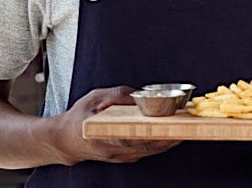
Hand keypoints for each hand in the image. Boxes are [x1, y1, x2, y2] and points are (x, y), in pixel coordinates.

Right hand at [50, 86, 179, 164]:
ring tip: (185, 130)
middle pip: (146, 146)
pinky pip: (145, 151)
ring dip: (167, 142)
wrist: (65, 140)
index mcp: (103, 135)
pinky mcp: (123, 157)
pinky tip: (171, 135)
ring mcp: (119, 156)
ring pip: (148, 151)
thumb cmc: (79, 117)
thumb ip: (118, 95)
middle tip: (186, 128)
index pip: (133, 136)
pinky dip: (159, 144)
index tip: (170, 126)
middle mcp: (113, 150)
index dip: (153, 133)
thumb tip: (139, 94)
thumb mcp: (95, 98)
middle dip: (168, 138)